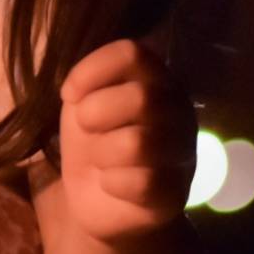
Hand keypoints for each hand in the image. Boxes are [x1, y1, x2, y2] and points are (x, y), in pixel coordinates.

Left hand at [57, 39, 197, 242]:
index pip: (131, 53)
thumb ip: (87, 85)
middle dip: (95, 114)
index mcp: (156, 80)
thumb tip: (78, 93)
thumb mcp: (82, 104)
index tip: (69, 95)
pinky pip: (141, 183)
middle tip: (88, 129)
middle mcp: (179, 110)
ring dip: (101, 153)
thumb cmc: (94, 141)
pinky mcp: (177, 192)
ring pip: (138, 143)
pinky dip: (112, 183)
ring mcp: (184, 152)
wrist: (97, 199)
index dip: (92, 70)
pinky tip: (113, 184)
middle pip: (140, 97)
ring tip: (102, 160)